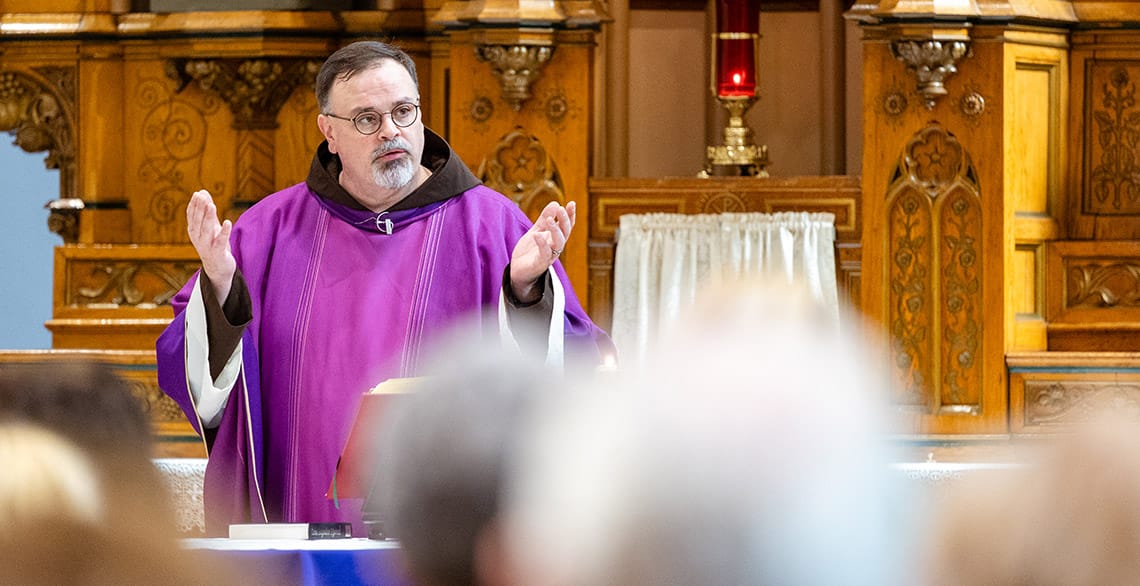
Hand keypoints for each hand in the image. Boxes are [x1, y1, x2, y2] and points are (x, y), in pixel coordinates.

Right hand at [186, 189, 235, 304]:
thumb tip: (202, 192)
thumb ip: (207, 210)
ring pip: (206, 230)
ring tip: (212, 205)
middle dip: (199, 209)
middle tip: (202, 196)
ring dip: (208, 217)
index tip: (198, 194)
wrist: (218, 268)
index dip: (194, 205)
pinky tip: (228, 223)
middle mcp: (197, 239)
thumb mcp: (210, 225)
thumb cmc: (213, 244)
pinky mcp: (218, 253)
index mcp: (194, 231)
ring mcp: (207, 246)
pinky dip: (224, 232)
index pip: (191, 216)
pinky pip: (220, 242)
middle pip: (197, 222)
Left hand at [509, 200, 575, 303]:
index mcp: (555, 238)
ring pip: (558, 242)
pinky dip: (542, 243)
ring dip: (555, 230)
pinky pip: (544, 253)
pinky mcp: (540, 263)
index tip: (572, 203)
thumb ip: (544, 219)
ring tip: (550, 219)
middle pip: (565, 232)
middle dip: (564, 220)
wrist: (518, 271)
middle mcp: (555, 247)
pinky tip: (537, 234)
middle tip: (561, 209)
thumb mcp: (536, 231)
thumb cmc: (529, 251)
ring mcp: (549, 255)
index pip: (566, 225)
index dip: (570, 215)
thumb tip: (556, 203)